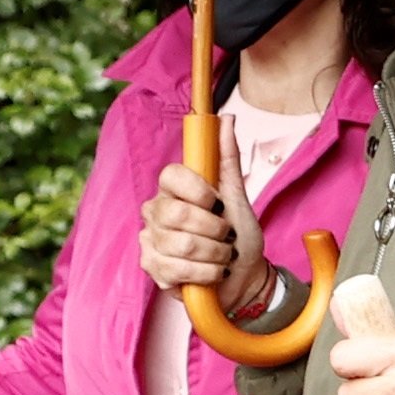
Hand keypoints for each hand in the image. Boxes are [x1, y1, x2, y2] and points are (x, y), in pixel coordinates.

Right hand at [138, 160, 269, 306]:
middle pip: (177, 214)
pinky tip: (213, 272)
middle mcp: (155, 211)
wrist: (244, 276)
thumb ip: (227, 158)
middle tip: (226, 235)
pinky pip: (179, 269)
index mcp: (172, 189)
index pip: (171, 175)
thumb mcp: (236, 195)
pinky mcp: (152, 269)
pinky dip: (207, 273)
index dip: (198, 191)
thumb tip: (227, 119)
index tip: (219, 204)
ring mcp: (150, 240)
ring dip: (215, 254)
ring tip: (223, 256)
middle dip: (214, 229)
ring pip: (183, 244)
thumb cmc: (238, 235)